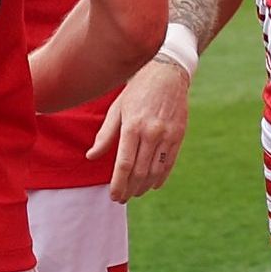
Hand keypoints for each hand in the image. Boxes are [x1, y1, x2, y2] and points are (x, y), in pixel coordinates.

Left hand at [96, 57, 193, 202]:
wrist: (167, 73)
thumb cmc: (137, 91)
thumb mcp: (117, 109)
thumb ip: (105, 135)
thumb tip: (91, 157)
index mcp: (132, 126)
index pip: (124, 164)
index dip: (118, 183)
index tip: (114, 196)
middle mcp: (151, 132)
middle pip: (140, 171)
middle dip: (130, 188)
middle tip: (122, 198)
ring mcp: (167, 135)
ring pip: (155, 170)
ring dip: (144, 186)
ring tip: (135, 193)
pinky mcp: (179, 136)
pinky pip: (169, 163)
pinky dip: (161, 177)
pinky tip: (152, 185)